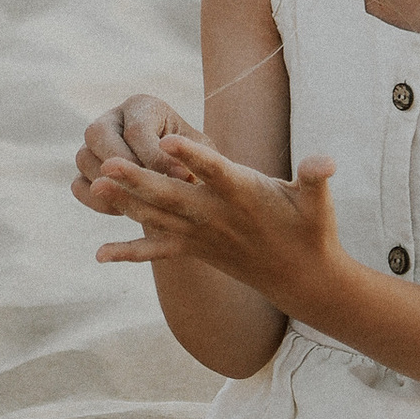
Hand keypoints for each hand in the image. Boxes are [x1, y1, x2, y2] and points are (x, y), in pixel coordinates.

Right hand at [72, 94, 191, 206]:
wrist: (183, 179)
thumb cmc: (195, 161)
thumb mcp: (200, 154)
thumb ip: (193, 159)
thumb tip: (182, 175)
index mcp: (142, 107)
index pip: (137, 130)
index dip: (156, 157)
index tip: (180, 178)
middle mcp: (112, 119)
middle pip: (98, 133)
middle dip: (123, 167)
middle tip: (147, 189)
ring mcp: (94, 145)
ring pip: (83, 157)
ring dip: (108, 183)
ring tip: (139, 203)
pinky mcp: (86, 171)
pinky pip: (78, 185)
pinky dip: (96, 200)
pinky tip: (123, 211)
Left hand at [85, 131, 342, 303]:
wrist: (302, 279)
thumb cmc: (311, 229)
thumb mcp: (318, 202)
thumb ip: (316, 178)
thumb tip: (326, 161)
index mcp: (245, 195)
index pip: (216, 171)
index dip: (193, 156)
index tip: (169, 140)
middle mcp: (217, 216)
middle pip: (172, 195)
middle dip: (138, 179)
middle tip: (108, 163)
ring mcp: (202, 235)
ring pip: (157, 218)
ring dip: (125, 205)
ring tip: (93, 187)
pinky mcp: (195, 250)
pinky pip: (158, 251)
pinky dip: (130, 252)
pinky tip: (100, 254)